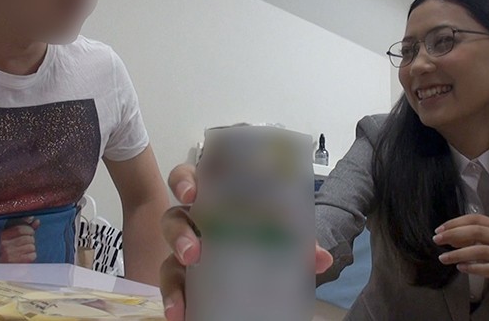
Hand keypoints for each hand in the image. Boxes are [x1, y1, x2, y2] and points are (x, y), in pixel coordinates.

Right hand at [0, 217, 39, 262]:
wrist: (8, 267)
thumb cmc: (16, 248)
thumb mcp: (18, 235)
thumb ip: (26, 226)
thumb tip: (34, 219)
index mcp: (3, 235)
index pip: (21, 229)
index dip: (30, 230)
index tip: (31, 233)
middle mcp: (3, 245)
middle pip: (27, 238)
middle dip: (31, 240)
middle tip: (27, 244)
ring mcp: (8, 255)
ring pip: (31, 247)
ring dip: (31, 249)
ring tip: (25, 251)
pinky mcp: (14, 264)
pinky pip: (32, 256)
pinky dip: (32, 256)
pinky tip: (26, 258)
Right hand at [159, 163, 332, 320]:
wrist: (263, 273)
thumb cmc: (265, 235)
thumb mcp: (282, 234)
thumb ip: (299, 243)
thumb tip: (320, 258)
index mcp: (215, 201)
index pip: (191, 181)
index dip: (184, 181)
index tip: (190, 192)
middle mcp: (195, 223)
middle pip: (172, 217)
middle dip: (178, 231)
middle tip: (193, 249)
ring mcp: (185, 251)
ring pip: (167, 253)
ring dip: (177, 266)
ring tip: (189, 276)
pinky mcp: (183, 279)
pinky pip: (172, 286)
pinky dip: (173, 298)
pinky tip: (179, 311)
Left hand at [433, 214, 488, 318]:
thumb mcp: (483, 244)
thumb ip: (467, 238)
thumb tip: (446, 236)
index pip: (475, 219)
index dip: (455, 222)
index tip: (439, 230)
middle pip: (477, 232)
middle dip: (454, 234)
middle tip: (437, 240)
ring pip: (481, 250)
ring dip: (458, 254)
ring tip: (443, 258)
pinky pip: (488, 268)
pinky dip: (472, 267)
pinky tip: (460, 268)